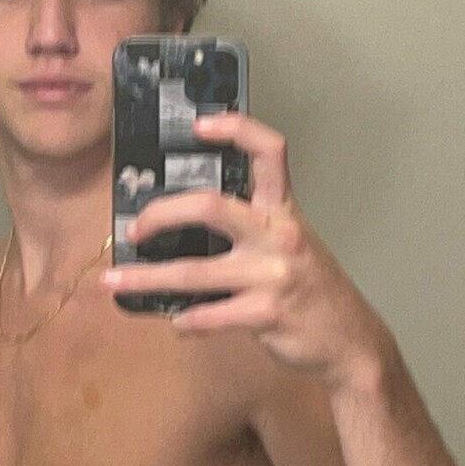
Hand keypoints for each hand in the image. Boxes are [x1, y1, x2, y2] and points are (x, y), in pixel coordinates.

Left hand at [102, 110, 387, 390]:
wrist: (351, 340)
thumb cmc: (311, 288)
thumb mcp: (291, 243)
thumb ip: (251, 227)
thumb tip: (185, 224)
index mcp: (284, 210)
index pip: (269, 151)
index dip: (235, 129)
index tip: (199, 125)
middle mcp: (278, 235)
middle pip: (210, 207)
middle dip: (161, 215)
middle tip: (134, 229)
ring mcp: (272, 274)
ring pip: (193, 272)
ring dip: (146, 279)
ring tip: (114, 282)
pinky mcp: (265, 314)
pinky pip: (207, 316)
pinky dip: (185, 321)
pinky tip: (178, 322)